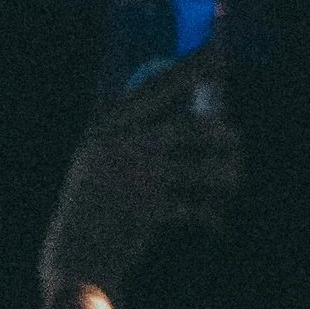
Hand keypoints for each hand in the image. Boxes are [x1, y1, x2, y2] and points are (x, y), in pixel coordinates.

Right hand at [39, 44, 243, 308]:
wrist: (77, 254)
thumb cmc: (96, 206)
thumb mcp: (103, 162)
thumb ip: (134, 136)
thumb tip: (189, 113)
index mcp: (107, 126)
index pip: (157, 86)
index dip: (191, 69)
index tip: (219, 54)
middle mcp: (123, 145)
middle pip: (191, 126)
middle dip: (222, 133)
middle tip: (233, 138)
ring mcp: (137, 175)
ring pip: (204, 165)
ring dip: (225, 173)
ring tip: (229, 180)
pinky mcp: (150, 208)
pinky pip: (197, 206)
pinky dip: (209, 216)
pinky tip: (213, 223)